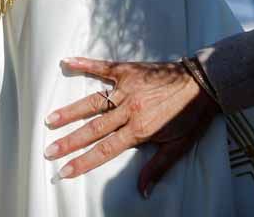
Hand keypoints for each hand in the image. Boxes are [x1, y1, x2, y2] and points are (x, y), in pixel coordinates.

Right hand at [43, 57, 219, 197]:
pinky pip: (103, 67)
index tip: (64, 171)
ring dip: (70, 111)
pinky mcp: (129, 69)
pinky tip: (67, 62)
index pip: (105, 149)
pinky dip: (85, 64)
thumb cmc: (192, 115)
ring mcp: (127, 87)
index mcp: (139, 129)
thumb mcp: (179, 146)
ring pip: (93, 101)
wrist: (205, 82)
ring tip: (50, 119)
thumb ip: (157, 168)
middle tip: (48, 150)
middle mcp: (128, 108)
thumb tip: (143, 192)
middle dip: (69, 141)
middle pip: (93, 128)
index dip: (83, 162)